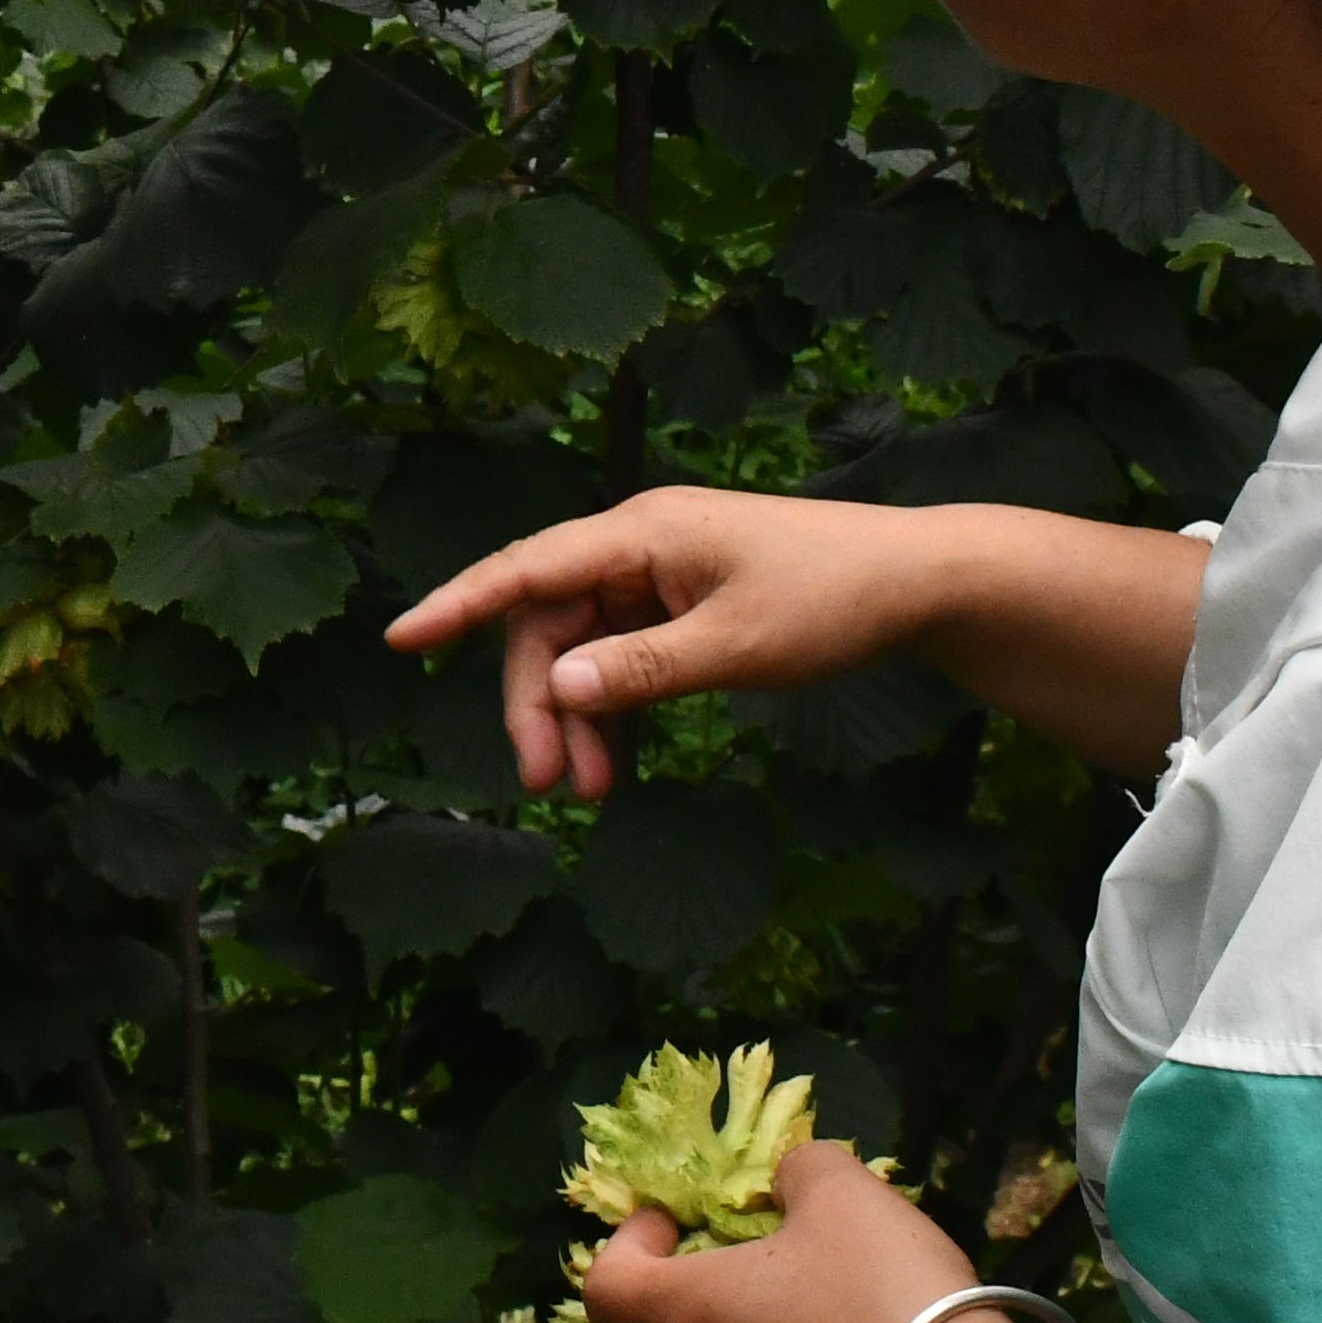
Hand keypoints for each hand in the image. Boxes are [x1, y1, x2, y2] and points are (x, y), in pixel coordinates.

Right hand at [385, 487, 985, 798]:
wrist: (919, 583)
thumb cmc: (835, 600)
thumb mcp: (739, 647)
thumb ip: (645, 670)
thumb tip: (561, 687)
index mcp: (644, 531)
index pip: (528, 568)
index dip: (459, 604)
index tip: (402, 639)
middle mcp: (641, 543)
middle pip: (550, 622)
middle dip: (539, 702)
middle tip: (548, 783)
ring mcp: (662, 574)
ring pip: (584, 646)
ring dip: (578, 716)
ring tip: (591, 791)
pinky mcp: (685, 603)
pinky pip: (622, 655)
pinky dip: (614, 707)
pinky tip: (615, 761)